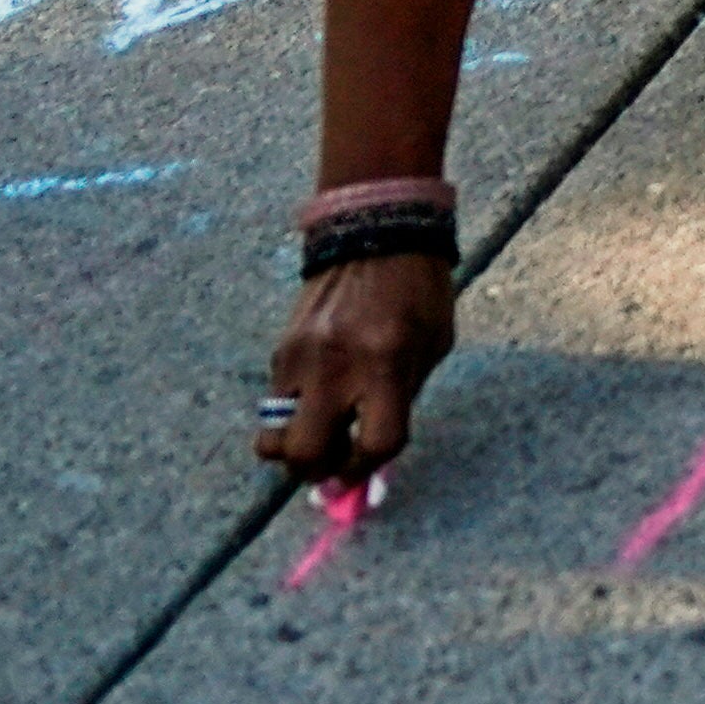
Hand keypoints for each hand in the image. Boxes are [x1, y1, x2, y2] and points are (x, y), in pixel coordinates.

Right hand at [266, 257, 451, 484]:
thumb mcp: (432, 344)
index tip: (368, 469)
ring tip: (318, 435)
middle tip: (333, 464)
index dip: (370, 468)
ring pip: (272, 439)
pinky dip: (292, 415)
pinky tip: (315, 397)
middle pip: (304, 454)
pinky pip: (274, 405)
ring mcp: (300, 359)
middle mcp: (336, 367)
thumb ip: (405, 399)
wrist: (377, 231)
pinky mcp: (280, 350)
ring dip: (293, 451)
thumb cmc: (420, 291)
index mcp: (386, 363)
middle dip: (318, 472)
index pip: (375, 443)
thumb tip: (374, 458)